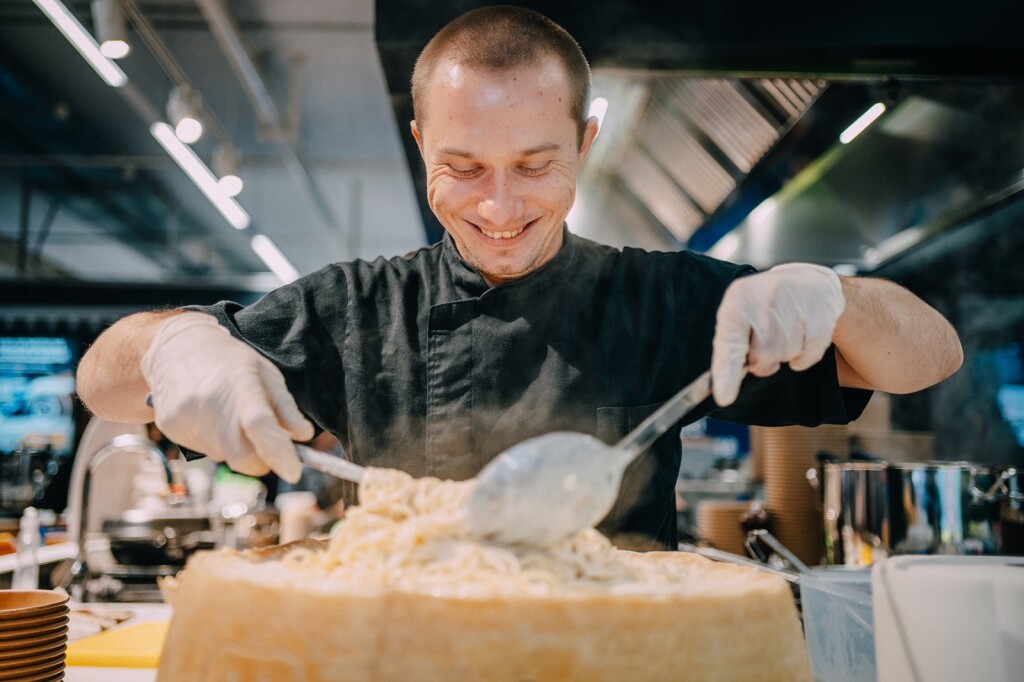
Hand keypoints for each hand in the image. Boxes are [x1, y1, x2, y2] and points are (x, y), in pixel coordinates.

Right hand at [140, 313, 312, 481]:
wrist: (176, 348)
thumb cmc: (229, 362)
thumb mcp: (266, 375)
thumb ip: (286, 409)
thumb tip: (305, 435)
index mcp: (240, 387)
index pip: (260, 426)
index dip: (279, 454)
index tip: (294, 472)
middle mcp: (210, 404)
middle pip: (242, 458)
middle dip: (260, 460)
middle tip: (265, 442)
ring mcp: (186, 417)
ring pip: (223, 456)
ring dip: (235, 447)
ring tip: (230, 415)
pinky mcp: (171, 428)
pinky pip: (203, 450)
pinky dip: (214, 442)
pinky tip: (210, 417)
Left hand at [711, 263, 844, 406]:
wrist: (808, 283)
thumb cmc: (763, 305)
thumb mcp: (739, 314)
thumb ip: (731, 346)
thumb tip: (723, 388)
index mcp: (739, 299)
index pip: (730, 342)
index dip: (726, 372)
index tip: (724, 397)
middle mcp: (767, 301)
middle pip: (762, 357)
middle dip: (761, 359)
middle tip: (765, 340)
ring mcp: (798, 309)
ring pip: (784, 358)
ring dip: (782, 353)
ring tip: (784, 329)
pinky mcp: (822, 321)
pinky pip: (805, 359)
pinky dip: (801, 354)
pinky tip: (801, 333)